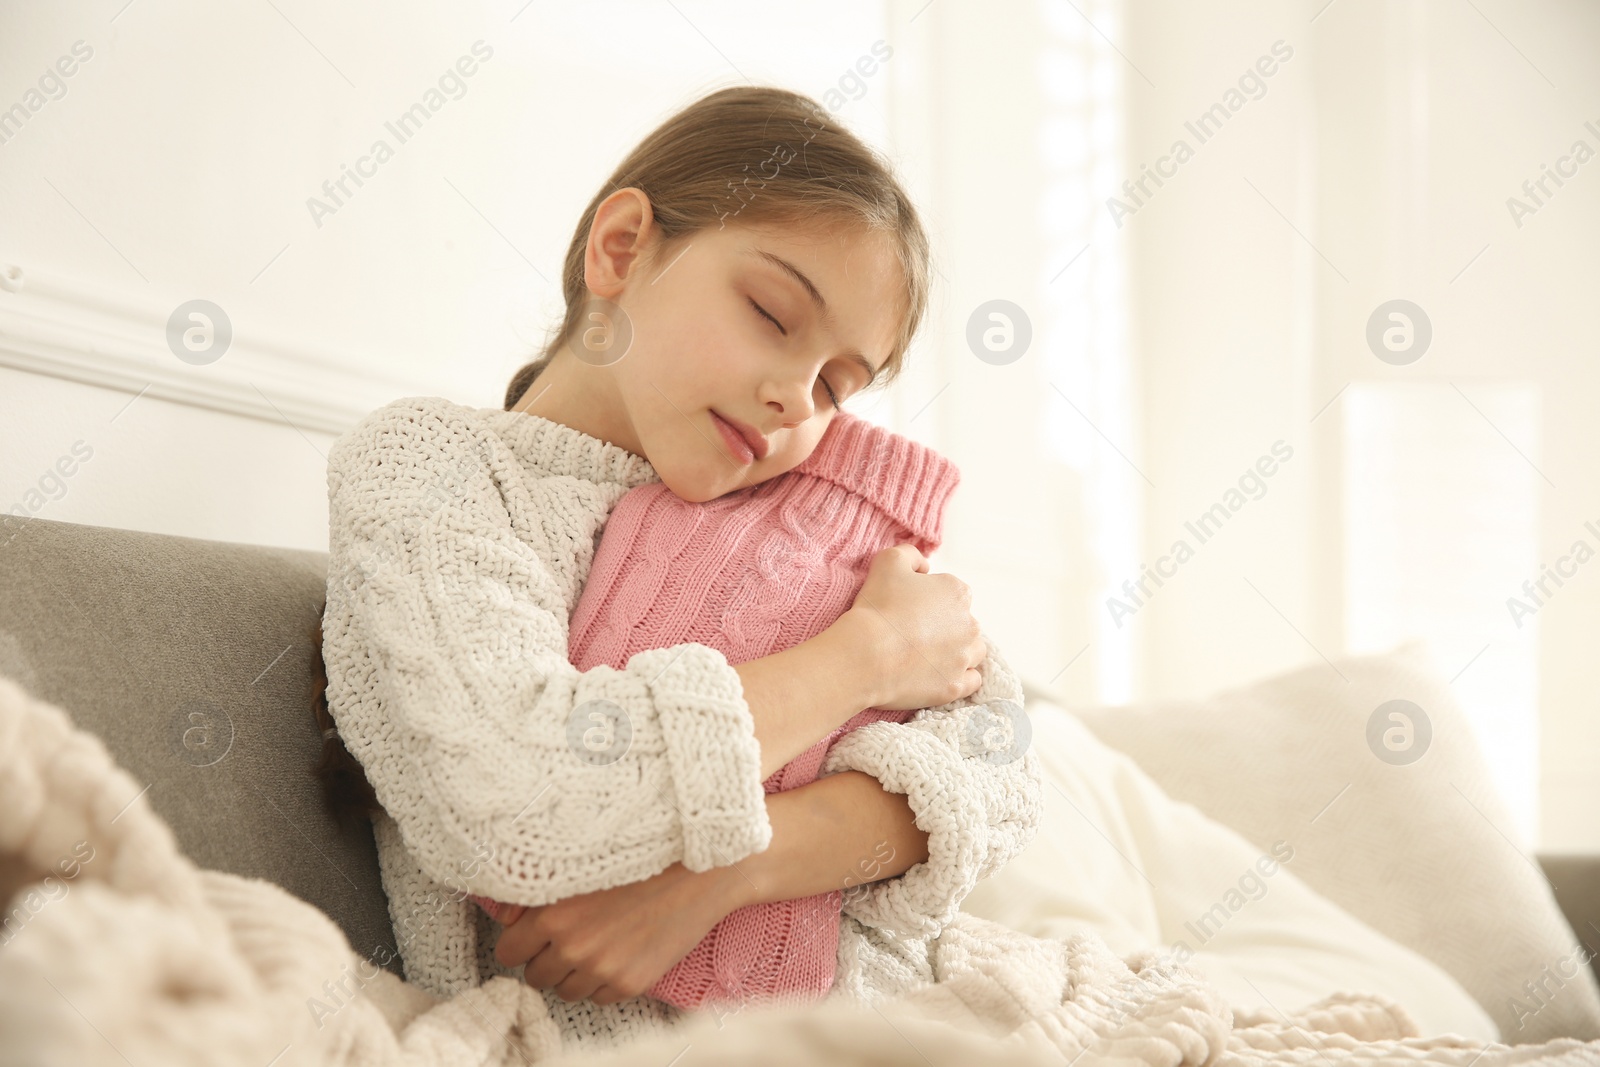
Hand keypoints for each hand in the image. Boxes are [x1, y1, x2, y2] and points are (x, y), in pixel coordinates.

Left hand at [491, 861, 745, 1005]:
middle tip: (569, 935)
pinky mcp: (630, 983)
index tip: (533, 934)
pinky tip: (619, 953)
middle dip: (547, 957)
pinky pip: (599, 999)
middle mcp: (573, 947)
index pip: (508, 951)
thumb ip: (531, 893)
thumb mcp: (578, 863)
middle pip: (535, 975)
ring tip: (596, 943)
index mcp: (553, 914)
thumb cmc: (639, 857)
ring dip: (574, 973)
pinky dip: (603, 982)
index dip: (520, 941)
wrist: (699, 870)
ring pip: (565, 991)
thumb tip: (504, 917)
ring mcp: (602, 969)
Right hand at [842, 543, 984, 712]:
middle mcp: (970, 625)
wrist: (866, 654)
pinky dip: (960, 678)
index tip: (910, 609)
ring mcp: (964, 658)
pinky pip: (970, 681)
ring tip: (929, 656)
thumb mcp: (888, 561)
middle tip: (914, 634)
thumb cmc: (877, 606)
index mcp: (958, 593)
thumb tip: (924, 567)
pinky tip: (940, 674)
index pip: (953, 594)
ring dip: (958, 652)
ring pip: (973, 652)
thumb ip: (910, 555)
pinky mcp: (955, 687)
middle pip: (965, 623)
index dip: (931, 600)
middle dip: (946, 627)